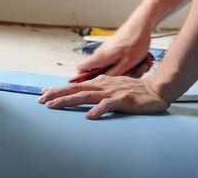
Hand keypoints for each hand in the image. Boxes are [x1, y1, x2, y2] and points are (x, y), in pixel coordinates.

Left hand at [38, 75, 169, 118]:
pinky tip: (89, 116)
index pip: (76, 85)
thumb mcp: (114, 89)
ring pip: (85, 95)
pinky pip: (107, 105)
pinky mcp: (122, 99)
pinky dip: (98, 110)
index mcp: (101, 82)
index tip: (43, 93)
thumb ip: (100, 91)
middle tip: (40, 99)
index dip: (59, 89)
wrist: (157, 90)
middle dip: (56, 94)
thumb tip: (84, 95)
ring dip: (68, 101)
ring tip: (53, 105)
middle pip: (76, 89)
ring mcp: (112, 92)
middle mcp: (104, 85)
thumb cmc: (136, 91)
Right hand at [78, 23, 152, 77]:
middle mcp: (101, 54)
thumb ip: (113, 75)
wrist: (141, 25)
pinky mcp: (115, 51)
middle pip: (100, 73)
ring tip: (138, 67)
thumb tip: (102, 84)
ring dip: (126, 71)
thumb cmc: (135, 40)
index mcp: (100, 57)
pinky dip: (129, 65)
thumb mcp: (127, 63)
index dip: (82, 78)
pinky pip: (118, 63)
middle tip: (129, 75)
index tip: (94, 86)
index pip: (80, 68)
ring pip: (112, 69)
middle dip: (114, 78)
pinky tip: (139, 63)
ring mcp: (108, 52)